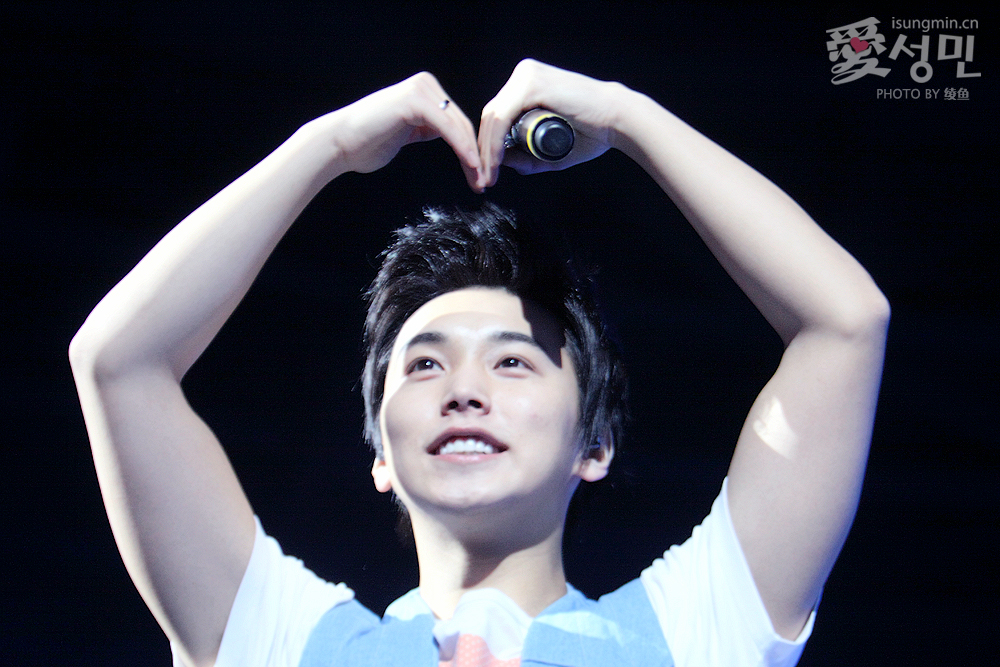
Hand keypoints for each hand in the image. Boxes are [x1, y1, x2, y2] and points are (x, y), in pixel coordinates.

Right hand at [324, 72, 484, 190]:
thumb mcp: (407, 132)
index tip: (479, 176)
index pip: (458, 123)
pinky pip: (448, 128)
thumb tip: (448, 134)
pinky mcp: (415, 102)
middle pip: (462, 125)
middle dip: (476, 157)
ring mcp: (421, 90)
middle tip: (484, 182)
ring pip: (458, 127)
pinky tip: (471, 166)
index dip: (471, 151)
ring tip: (479, 180)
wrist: (339, 143)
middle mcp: (425, 85)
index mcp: (425, 91)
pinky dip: (462, 149)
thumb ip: (428, 128)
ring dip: (473, 157)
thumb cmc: (366, 143)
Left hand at [478, 59, 622, 187]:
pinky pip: (502, 117)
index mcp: (527, 83)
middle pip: (492, 116)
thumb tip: (505, 161)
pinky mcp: (530, 84)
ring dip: (487, 151)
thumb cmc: (593, 132)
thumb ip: (529, 155)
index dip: (489, 146)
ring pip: (493, 118)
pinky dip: (495, 142)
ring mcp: (526, 77)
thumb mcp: (551, 147)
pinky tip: (496, 162)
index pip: (498, 116)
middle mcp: (524, 75)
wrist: (618, 120)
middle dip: (484, 151)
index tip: (489, 173)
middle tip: (484, 179)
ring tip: (489, 176)